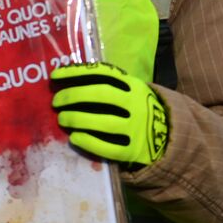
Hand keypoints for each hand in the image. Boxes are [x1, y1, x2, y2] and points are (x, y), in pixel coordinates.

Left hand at [51, 62, 168, 165]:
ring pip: (104, 122)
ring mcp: (137, 128)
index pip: (102, 72)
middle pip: (101, 95)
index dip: (76, 72)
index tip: (54, 76)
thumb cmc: (136, 109)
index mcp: (133, 85)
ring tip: (62, 119)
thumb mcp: (129, 91)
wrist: (168, 135)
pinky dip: (89, 142)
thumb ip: (107, 86)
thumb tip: (67, 81)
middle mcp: (136, 104)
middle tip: (56, 102)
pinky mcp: (133, 150)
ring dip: (78, 119)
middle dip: (73, 96)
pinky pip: (109, 148)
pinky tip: (74, 138)